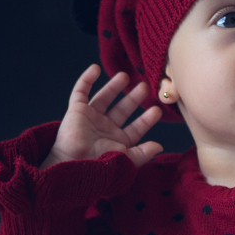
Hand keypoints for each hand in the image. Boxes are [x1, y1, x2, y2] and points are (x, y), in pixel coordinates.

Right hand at [39, 66, 163, 169]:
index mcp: (118, 141)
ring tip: (125, 75)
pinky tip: (95, 69)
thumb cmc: (101, 165)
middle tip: (144, 86)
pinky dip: (86, 79)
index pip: (136, 128)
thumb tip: (159, 146)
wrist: (75, 164)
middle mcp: (105, 129)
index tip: (157, 110)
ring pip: (104, 98)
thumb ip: (143, 152)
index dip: (146, 119)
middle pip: (122, 109)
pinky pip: (81, 92)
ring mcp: (90, 119)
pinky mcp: (76, 111)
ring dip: (114, 86)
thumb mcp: (127, 160)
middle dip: (133, 98)